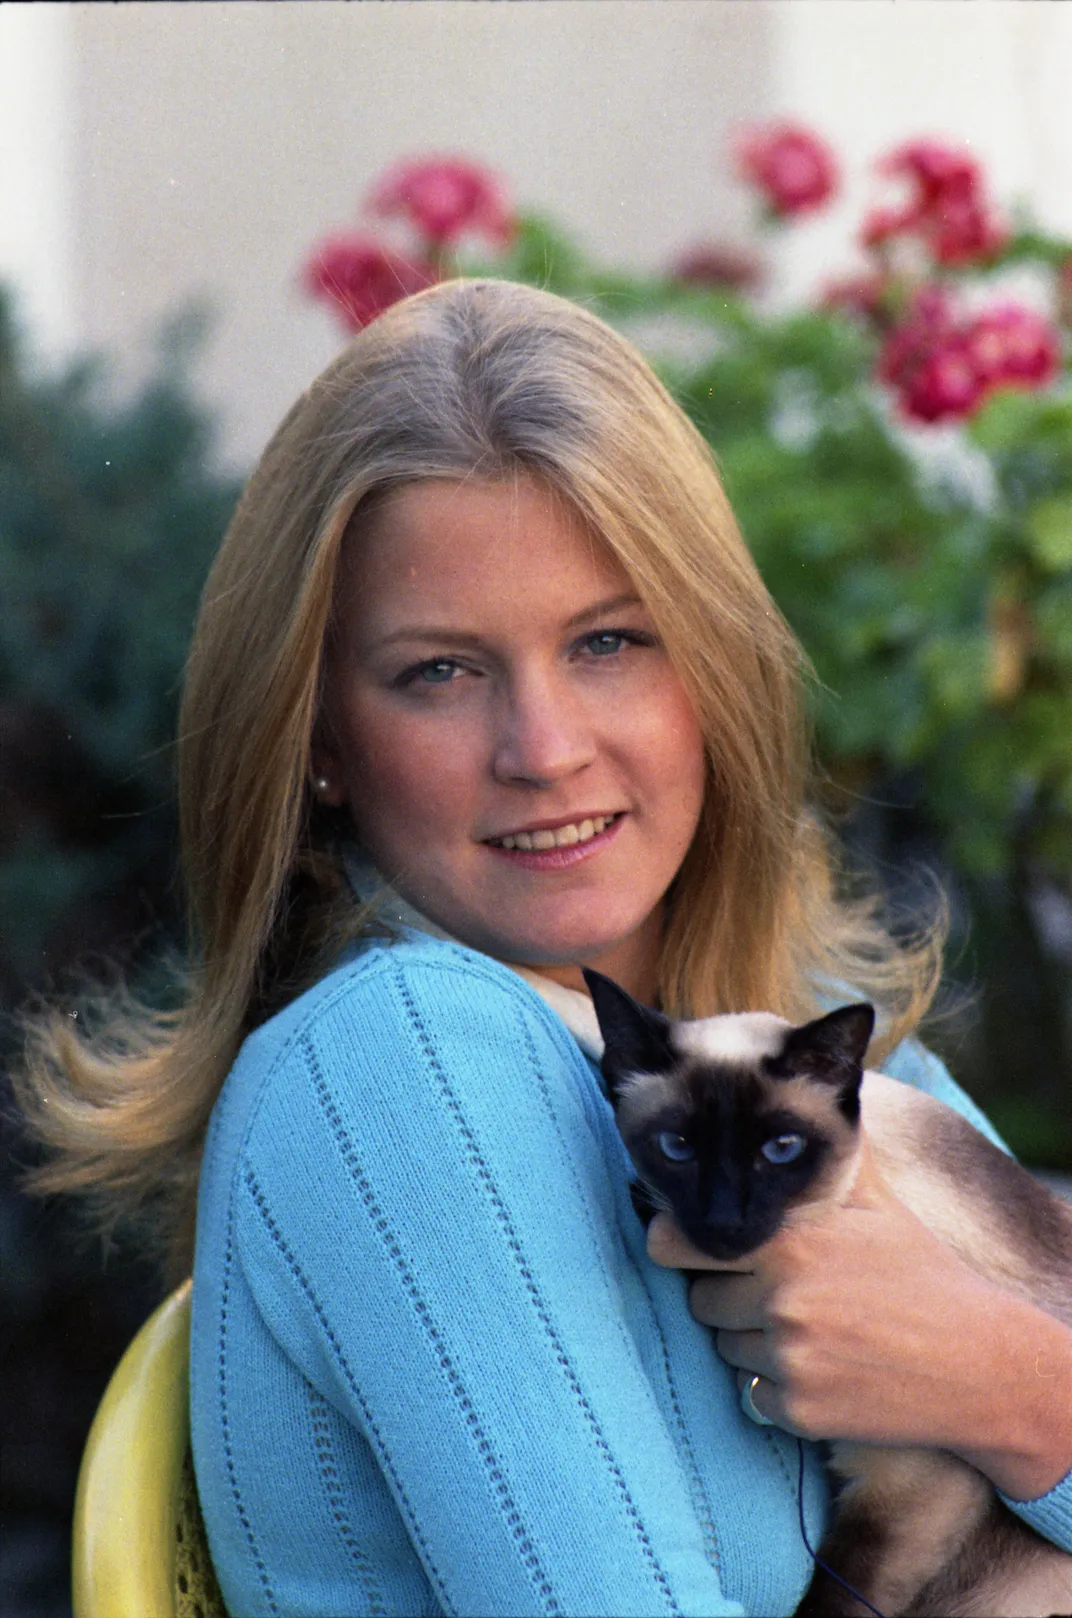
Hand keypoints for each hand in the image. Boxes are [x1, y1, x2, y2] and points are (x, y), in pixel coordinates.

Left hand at [646, 1135, 1071, 1499]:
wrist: (977, 1363)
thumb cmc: (922, 1273)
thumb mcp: (876, 1202)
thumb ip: (827, 1158)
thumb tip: (812, 1103)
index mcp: (787, 1240)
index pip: (671, 1244)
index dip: (677, 1244)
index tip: (685, 1245)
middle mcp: (778, 1298)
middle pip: (699, 1300)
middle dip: (728, 1296)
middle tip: (777, 1293)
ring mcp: (787, 1357)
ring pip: (726, 1348)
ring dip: (753, 1342)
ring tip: (812, 1329)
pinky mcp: (798, 1409)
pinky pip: (754, 1396)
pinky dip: (779, 1389)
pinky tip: (826, 1369)